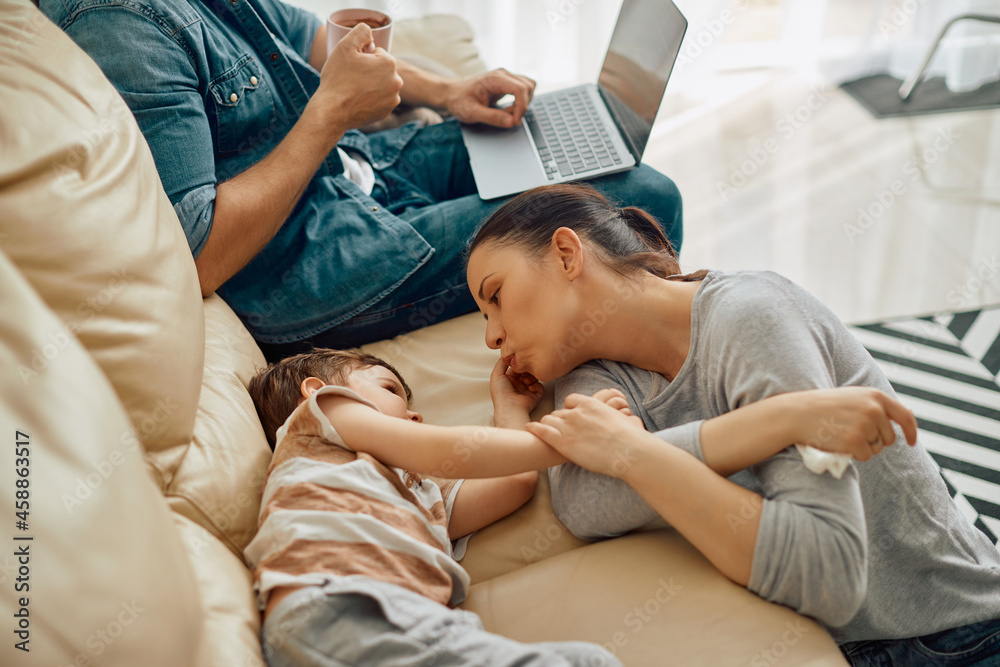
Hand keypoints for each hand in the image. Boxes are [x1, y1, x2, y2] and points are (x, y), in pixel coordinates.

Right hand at [314, 23, 402, 130]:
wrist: (332, 111)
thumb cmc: (338, 78)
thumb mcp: (345, 46)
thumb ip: (361, 32)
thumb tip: (369, 32)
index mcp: (389, 63)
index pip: (377, 53)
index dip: (363, 57)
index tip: (353, 66)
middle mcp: (397, 81)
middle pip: (381, 69)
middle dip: (369, 71)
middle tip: (352, 78)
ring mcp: (393, 99)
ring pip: (381, 85)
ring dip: (371, 85)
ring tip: (355, 90)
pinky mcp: (386, 112)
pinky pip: (380, 100)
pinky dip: (371, 99)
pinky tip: (358, 101)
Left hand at [444, 68, 535, 127]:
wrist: (451, 93)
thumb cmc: (459, 100)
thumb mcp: (472, 113)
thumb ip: (492, 117)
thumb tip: (511, 122)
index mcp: (495, 78)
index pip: (521, 88)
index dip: (522, 107)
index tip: (515, 121)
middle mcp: (503, 74)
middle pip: (528, 86)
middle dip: (522, 105)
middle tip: (508, 117)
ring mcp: (505, 78)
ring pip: (528, 88)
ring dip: (522, 104)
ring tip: (506, 113)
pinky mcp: (506, 83)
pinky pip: (521, 91)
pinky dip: (519, 102)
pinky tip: (506, 110)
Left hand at [490, 358, 542, 422]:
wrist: (510, 407)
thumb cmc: (501, 393)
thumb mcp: (496, 374)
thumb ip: (501, 362)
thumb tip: (508, 354)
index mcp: (508, 380)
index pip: (517, 367)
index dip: (519, 364)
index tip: (520, 362)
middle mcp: (518, 384)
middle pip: (526, 372)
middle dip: (527, 370)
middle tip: (525, 370)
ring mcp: (527, 390)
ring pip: (534, 378)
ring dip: (531, 377)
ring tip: (526, 381)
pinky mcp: (535, 396)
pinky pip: (540, 387)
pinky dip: (537, 385)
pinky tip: (531, 387)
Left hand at [525, 392, 648, 477]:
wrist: (628, 452)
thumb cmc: (631, 440)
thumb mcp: (627, 422)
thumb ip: (622, 419)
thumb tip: (633, 422)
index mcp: (591, 404)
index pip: (571, 400)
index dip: (570, 410)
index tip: (571, 417)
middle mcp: (577, 413)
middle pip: (559, 412)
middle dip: (559, 420)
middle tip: (560, 430)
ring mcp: (568, 427)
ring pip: (548, 420)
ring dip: (547, 425)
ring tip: (544, 431)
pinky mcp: (562, 442)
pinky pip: (542, 431)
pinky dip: (534, 428)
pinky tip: (528, 428)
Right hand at [789, 387, 917, 461]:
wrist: (797, 413)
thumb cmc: (824, 406)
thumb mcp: (854, 397)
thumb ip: (878, 405)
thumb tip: (907, 415)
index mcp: (875, 396)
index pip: (905, 416)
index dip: (911, 431)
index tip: (912, 442)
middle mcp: (874, 410)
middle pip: (890, 437)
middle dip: (875, 441)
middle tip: (852, 434)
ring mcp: (865, 425)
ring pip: (877, 448)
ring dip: (864, 447)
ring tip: (843, 435)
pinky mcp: (855, 441)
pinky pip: (866, 456)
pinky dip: (855, 454)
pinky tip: (839, 443)